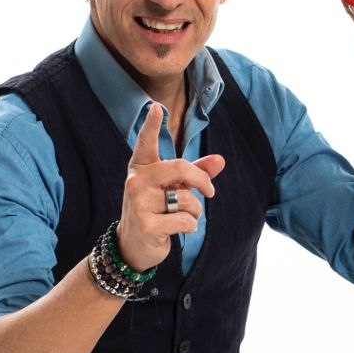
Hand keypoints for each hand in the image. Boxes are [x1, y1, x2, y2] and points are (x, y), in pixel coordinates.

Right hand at [116, 103, 225, 272]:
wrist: (133, 245)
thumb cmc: (156, 210)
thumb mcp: (173, 188)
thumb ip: (196, 173)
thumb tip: (220, 160)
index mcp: (141, 168)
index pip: (146, 143)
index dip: (152, 125)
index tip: (157, 107)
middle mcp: (136, 181)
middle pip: (181, 168)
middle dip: (202, 181)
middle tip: (210, 193)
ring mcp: (139, 203)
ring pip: (187, 199)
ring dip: (195, 211)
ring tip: (184, 216)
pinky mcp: (146, 225)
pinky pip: (185, 220)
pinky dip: (190, 227)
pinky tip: (179, 229)